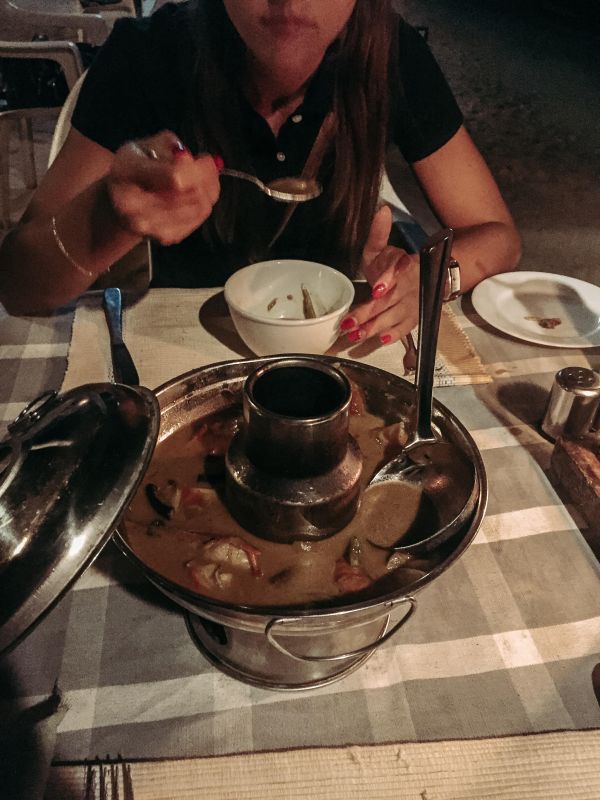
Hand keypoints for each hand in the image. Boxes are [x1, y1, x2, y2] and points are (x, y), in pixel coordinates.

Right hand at [106, 130, 219, 245]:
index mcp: (127, 173)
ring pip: (199, 208)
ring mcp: (149, 227)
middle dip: (206, 178)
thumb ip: (168, 146)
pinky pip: (198, 220)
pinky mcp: (164, 238)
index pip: (175, 177)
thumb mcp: (145, 145)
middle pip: (192, 194)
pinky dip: (202, 206)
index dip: (197, 169)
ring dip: (207, 192)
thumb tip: (190, 159)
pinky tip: (194, 196)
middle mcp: (133, 206)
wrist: (119, 202)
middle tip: (206, 167)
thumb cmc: (134, 168)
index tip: (204, 159)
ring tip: (199, 180)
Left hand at [340, 205, 419, 344]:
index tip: (376, 289)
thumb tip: (382, 210)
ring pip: (392, 317)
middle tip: (349, 323)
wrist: (426, 277)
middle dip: (368, 312)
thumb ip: (380, 232)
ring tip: (355, 335)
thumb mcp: (385, 248)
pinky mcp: (412, 319)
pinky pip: (403, 329)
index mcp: (403, 266)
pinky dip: (392, 335)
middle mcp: (409, 287)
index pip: (396, 272)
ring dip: (374, 327)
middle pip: (388, 300)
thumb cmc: (394, 265)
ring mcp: (412, 305)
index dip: (387, 280)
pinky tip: (380, 340)